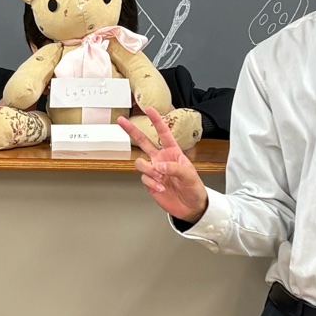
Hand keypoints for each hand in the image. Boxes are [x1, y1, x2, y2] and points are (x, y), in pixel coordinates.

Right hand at [121, 104, 208, 224]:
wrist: (190, 206)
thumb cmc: (194, 188)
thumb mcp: (189, 176)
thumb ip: (174, 168)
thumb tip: (158, 166)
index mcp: (173, 152)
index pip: (164, 133)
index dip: (157, 120)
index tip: (150, 109)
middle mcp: (161, 158)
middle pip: (143, 141)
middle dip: (131, 130)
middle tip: (121, 121)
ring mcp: (154, 170)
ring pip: (140, 163)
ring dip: (149, 171)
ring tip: (161, 179)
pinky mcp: (149, 182)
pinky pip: (143, 178)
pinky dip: (152, 184)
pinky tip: (161, 188)